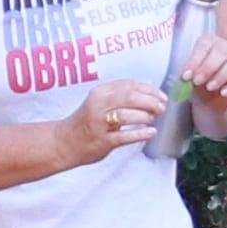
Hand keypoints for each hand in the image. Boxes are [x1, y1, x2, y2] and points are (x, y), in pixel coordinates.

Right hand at [51, 76, 166, 169]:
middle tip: (161, 108)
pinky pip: (124, 136)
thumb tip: (150, 94)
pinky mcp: (102, 141)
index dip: (150, 89)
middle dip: (150, 102)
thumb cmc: (88, 121)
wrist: (65, 142)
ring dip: (145, 117)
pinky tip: (150, 133)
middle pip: (130, 97)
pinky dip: (140, 134)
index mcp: (100, 92)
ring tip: (153, 119)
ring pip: (127, 115)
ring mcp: (99, 124)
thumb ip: (120, 96)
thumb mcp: (100, 102)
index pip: (129, 85)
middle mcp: (98, 105)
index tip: (161, 96)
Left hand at [180, 16, 226, 116]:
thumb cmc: (198, 83)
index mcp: (209, 43)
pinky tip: (223, 93)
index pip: (205, 44)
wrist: (210, 100)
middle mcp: (226, 47)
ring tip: (209, 87)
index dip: (195, 59)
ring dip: (222, 74)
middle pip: (222, 49)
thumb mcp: (189, 79)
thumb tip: (185, 77)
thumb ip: (188, 75)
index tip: (186, 76)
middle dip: (208, 66)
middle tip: (197, 81)